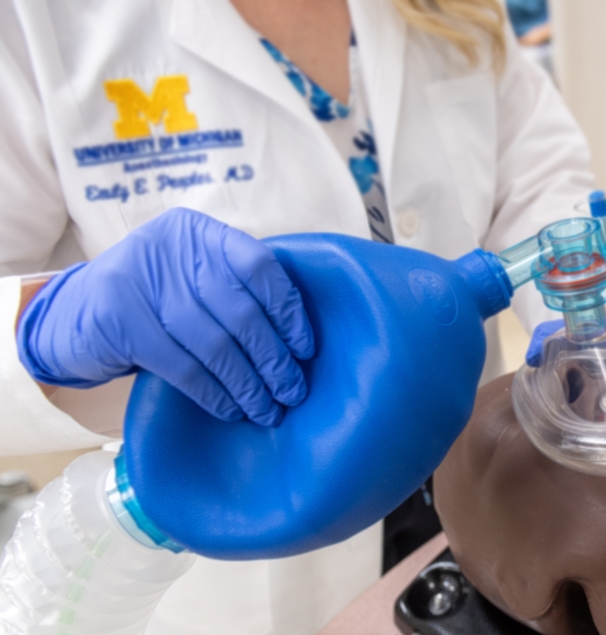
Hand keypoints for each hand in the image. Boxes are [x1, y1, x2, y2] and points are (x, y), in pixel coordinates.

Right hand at [17, 207, 314, 426]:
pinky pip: (183, 367)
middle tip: (293, 390)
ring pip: (215, 344)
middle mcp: (170, 248)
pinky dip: (214, 393)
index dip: (289, 310)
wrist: (74, 314)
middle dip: (273, 358)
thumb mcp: (191, 277)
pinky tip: (232, 410)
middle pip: (241, 311)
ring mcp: (140, 283)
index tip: (306, 349)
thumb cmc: (154, 300)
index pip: (260, 265)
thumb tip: (298, 339)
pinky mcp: (119, 322)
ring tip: (267, 409)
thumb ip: (234, 288)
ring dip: (248, 384)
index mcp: (198, 233)